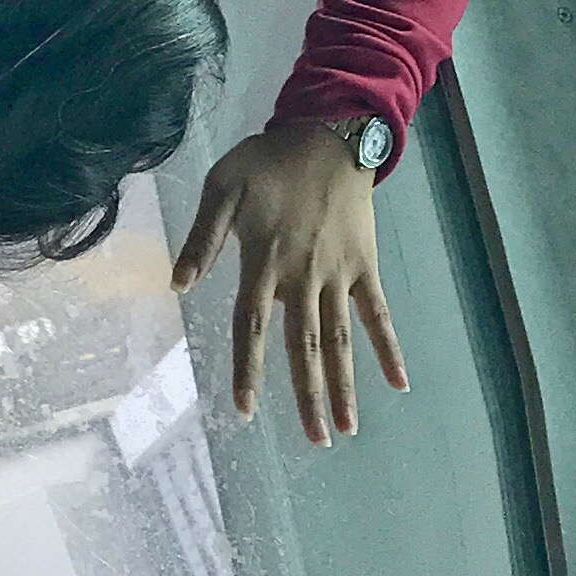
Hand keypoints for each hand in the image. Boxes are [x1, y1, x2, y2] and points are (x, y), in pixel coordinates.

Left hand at [172, 120, 407, 448]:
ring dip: (344, 385)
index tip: (245, 409)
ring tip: (347, 428)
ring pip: (340, 340)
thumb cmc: (270, 162)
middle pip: (304, 346)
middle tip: (316, 440)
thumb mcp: (224, 186)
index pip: (252, 327)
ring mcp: (338, 274)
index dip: (249, 369)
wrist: (329, 135)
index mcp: (265, 261)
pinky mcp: (364, 266)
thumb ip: (202, 238)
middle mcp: (304, 276)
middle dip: (308, 396)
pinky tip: (399, 384)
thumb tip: (176, 285)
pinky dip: (388, 348)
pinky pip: (378, 314)